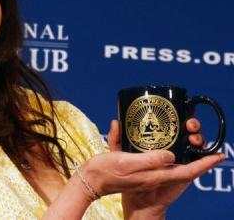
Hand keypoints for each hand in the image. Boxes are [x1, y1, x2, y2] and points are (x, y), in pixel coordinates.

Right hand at [102, 119, 224, 218]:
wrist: (89, 181)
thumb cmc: (107, 174)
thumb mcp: (128, 164)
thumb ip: (151, 160)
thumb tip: (171, 155)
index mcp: (155, 175)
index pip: (189, 171)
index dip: (205, 163)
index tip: (219, 154)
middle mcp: (154, 173)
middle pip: (179, 160)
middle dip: (189, 145)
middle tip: (190, 128)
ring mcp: (145, 169)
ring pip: (165, 155)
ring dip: (173, 141)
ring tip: (176, 127)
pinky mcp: (134, 164)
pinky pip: (146, 151)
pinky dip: (148, 140)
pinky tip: (135, 127)